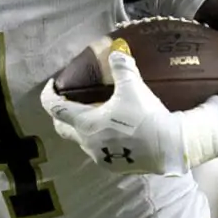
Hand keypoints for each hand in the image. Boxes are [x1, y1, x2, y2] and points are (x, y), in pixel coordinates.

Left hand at [41, 42, 217, 175]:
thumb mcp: (132, 86)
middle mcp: (87, 143)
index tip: (52, 86)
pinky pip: (99, 151)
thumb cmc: (145, 116)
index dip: (49, 96)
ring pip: (82, 141)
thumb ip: (121, 67)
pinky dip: (100, 139)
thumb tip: (116, 51)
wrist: (168, 146)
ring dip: (83, 128)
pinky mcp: (114, 166)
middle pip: (63, 129)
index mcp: (85, 123)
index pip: (55, 109)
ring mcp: (100, 157)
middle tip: (68, 102)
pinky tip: (114, 132)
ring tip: (96, 116)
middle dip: (61, 115)